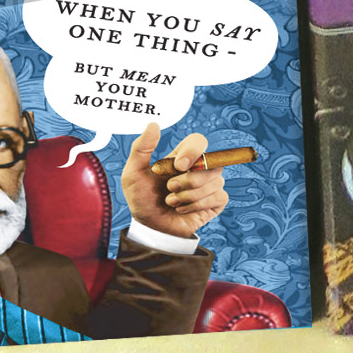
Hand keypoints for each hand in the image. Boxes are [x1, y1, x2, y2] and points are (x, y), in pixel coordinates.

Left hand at [120, 121, 226, 238]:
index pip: (199, 141)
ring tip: (172, 202)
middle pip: (211, 163)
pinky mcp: (216, 202)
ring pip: (215, 182)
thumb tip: (153, 124)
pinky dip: (198, 206)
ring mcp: (209, 184)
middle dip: (188, 181)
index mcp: (182, 156)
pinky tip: (183, 209)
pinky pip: (219, 197)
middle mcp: (199, 168)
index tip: (178, 166)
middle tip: (170, 190)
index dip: (193, 151)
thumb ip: (140, 148)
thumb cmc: (142, 199)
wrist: (149, 227)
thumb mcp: (133, 174)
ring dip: (189, 196)